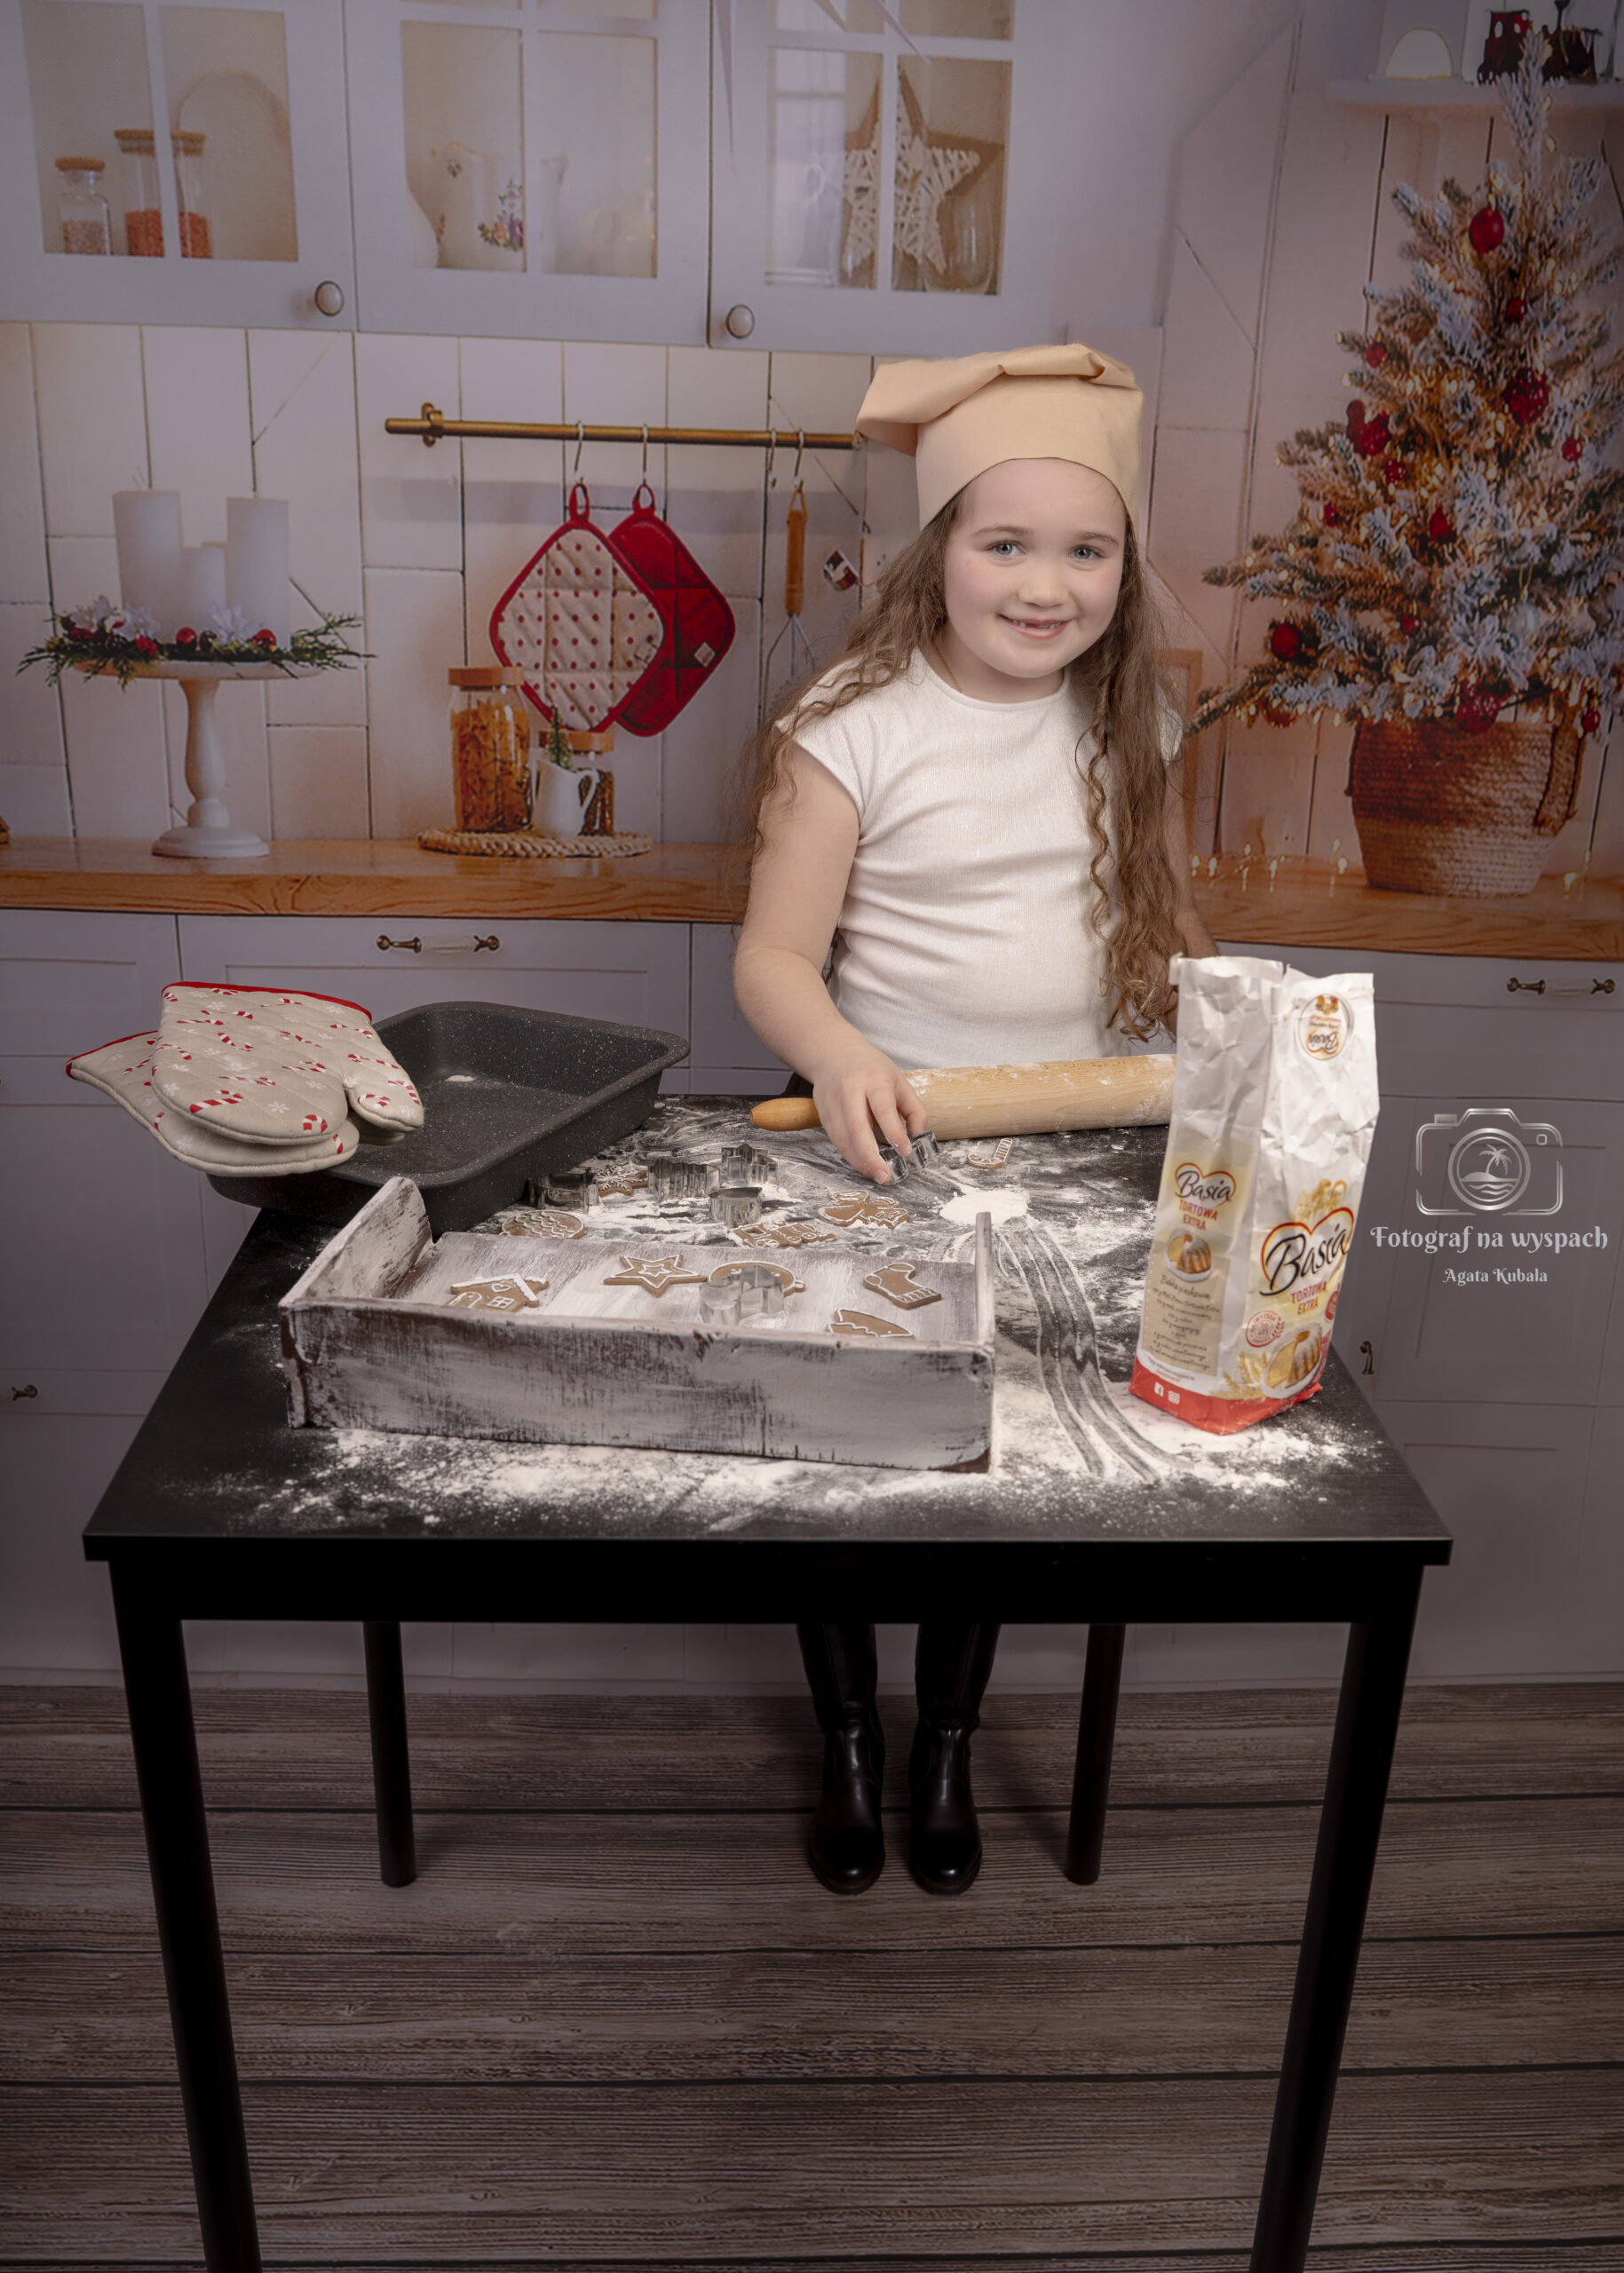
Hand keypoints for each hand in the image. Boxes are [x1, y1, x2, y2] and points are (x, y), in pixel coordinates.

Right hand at [807, 1041, 927, 1182]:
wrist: (835, 1054)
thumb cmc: (871, 1069)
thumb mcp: (899, 1080)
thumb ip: (914, 1107)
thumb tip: (917, 1134)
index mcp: (874, 1080)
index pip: (883, 1109)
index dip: (894, 1132)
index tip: (905, 1151)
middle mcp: (850, 1090)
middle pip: (857, 1127)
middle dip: (871, 1156)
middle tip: (885, 1175)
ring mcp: (833, 1103)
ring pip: (843, 1138)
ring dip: (859, 1161)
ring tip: (876, 1175)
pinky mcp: (823, 1114)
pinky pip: (836, 1140)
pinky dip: (850, 1156)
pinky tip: (863, 1164)